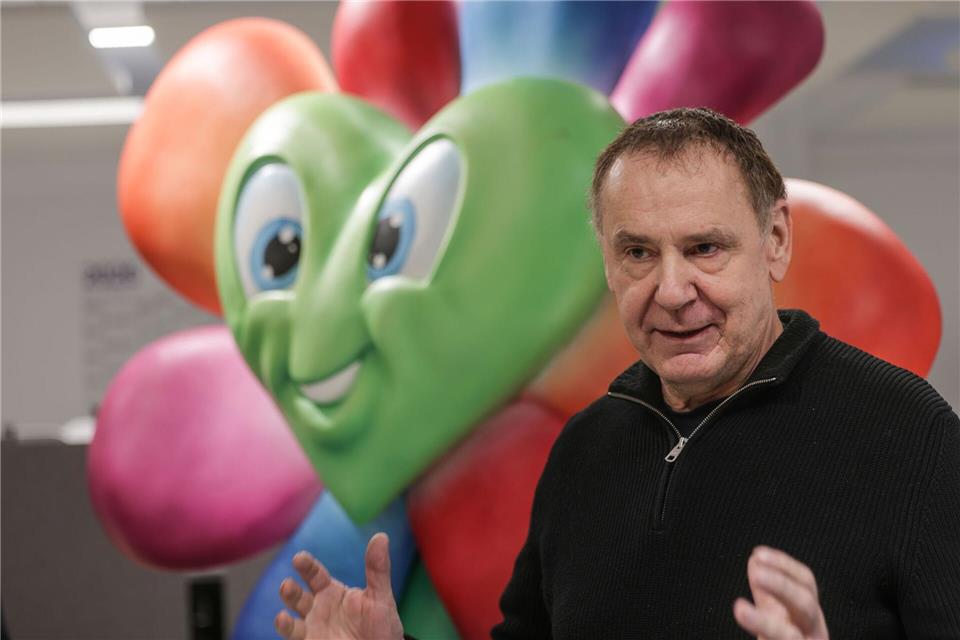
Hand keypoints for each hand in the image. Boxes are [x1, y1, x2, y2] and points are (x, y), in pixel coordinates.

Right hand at [275, 532, 403, 639]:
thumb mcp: (380, 597)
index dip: (306, 565)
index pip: (314, 574)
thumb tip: (381, 536)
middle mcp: (318, 609)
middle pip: (298, 596)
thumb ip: (377, 569)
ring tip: (283, 613)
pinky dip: (287, 629)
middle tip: (287, 585)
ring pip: (292, 620)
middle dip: (290, 591)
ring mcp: (312, 628)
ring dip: (285, 617)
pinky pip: (295, 637)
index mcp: (332, 592)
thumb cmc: (381, 625)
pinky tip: (283, 620)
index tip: (299, 558)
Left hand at [733, 546, 828, 638]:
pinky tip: (743, 615)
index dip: (784, 566)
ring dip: (764, 622)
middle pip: (807, 605)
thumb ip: (767, 594)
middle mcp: (814, 634)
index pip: (807, 583)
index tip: (757, 554)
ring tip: (739, 608)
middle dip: (782, 586)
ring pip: (791, 637)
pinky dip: (762, 629)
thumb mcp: (777, 618)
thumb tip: (754, 561)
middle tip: (755, 572)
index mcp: (808, 617)